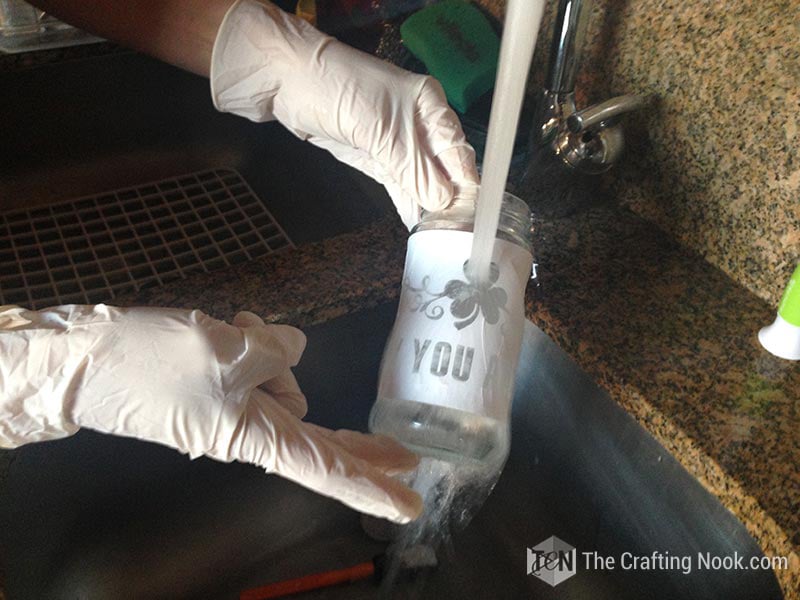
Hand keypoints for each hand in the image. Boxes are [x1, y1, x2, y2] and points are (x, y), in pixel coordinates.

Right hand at [0, 305, 421, 522]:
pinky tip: (230, 325)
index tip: (409, 505)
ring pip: (283, 378)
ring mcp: (235, 409)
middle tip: (409, 452)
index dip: (371, 485)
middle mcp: (251, 430)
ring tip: (233, 327)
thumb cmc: (154, 362)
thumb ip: (276, 352)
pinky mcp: (220, 388)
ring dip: (269, 348)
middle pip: (320, 438)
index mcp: (255, 435)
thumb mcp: (228, 350)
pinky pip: (258, 366)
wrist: (87, 362)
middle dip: (360, 441)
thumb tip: (291, 349)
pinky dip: (252, 343)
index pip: (326, 467)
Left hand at [210, 0, 478, 228]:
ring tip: (441, 236)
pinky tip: (419, 224)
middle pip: (443, 167)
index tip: (472, 214)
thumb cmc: (339, 91)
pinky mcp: (376, 157)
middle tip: (457, 233)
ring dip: (429, 205)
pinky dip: (408, 203)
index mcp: (430, 105)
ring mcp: (396, 143)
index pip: (457, 150)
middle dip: (450, 198)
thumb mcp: (381, 131)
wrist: (288, 82)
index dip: (466, 182)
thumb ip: (413, 168)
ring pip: (422, 179)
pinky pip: (399, 184)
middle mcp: (419, 124)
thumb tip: (442, 201)